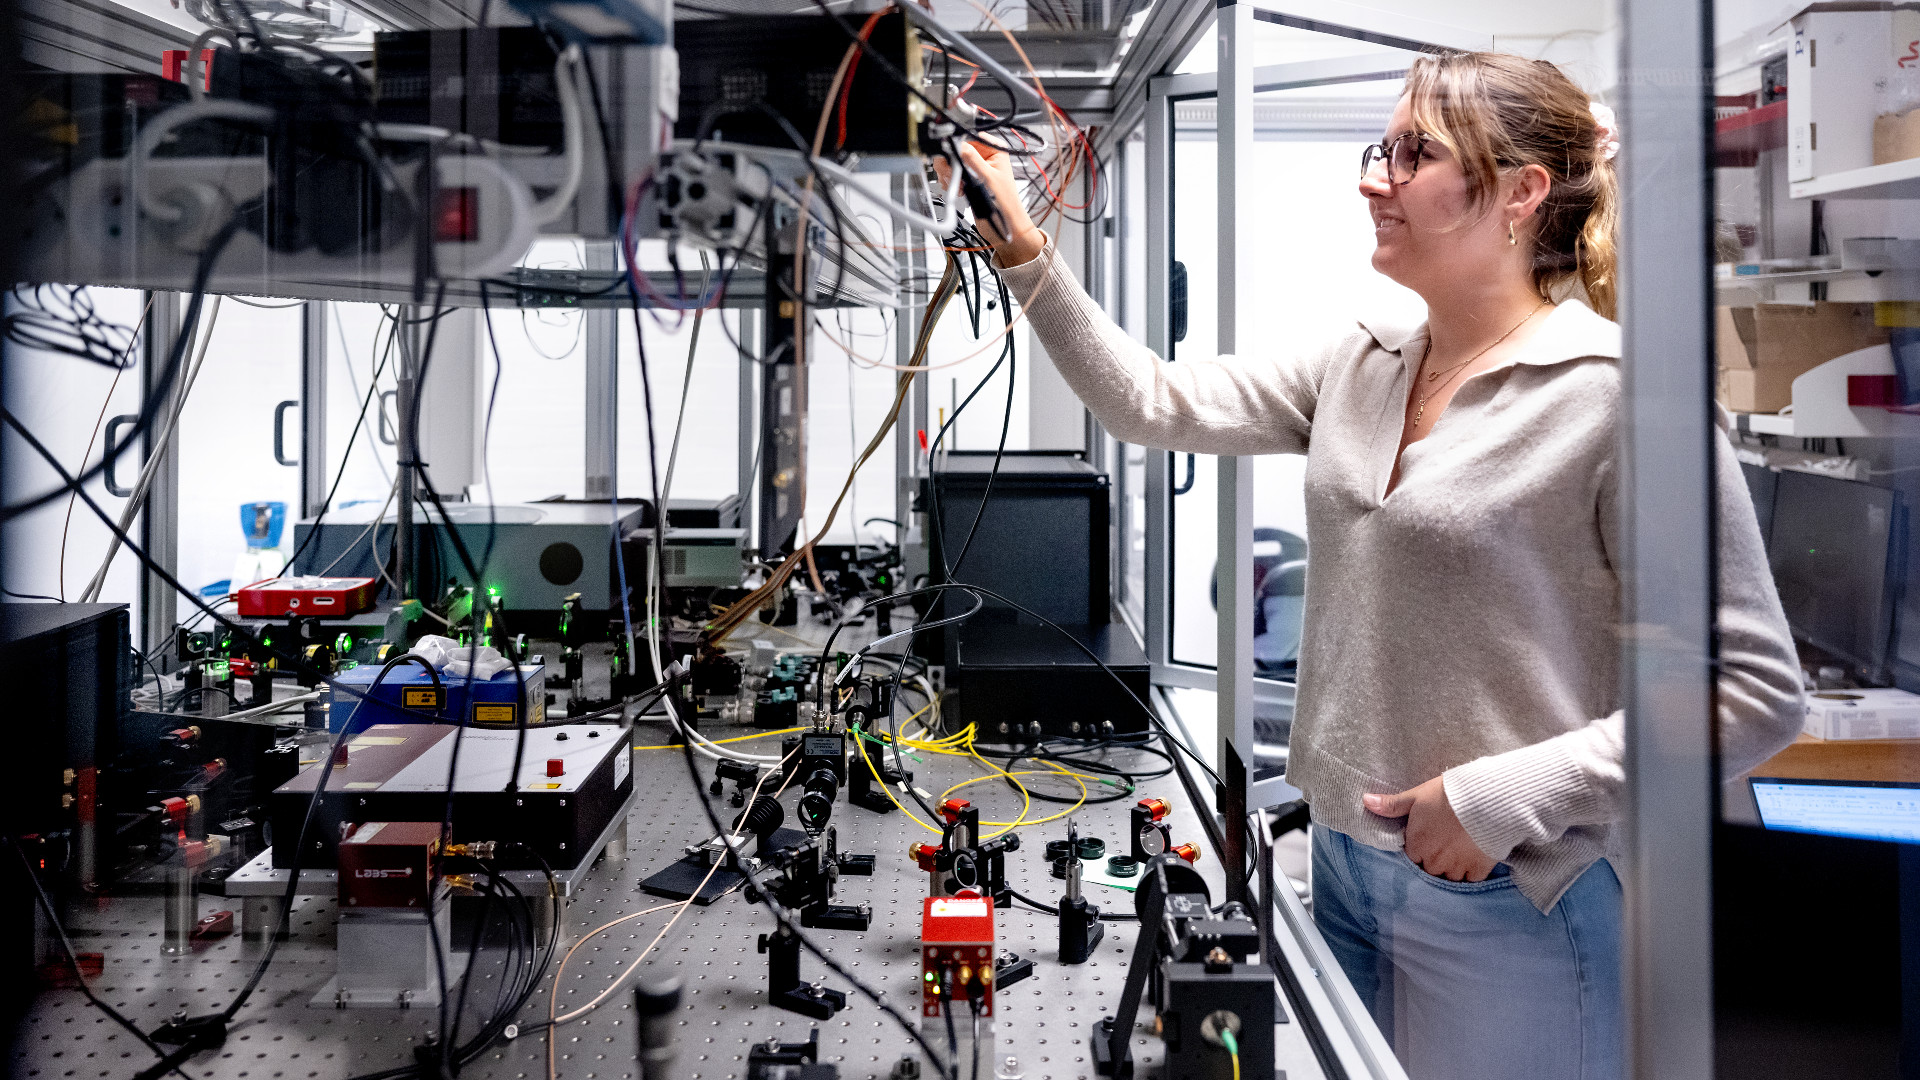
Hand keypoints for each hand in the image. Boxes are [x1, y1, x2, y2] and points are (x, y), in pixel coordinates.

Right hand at [932, 140, 1044, 264]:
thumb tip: (957, 144)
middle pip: (958, 147)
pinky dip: (950, 179)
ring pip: (952, 159)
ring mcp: (976, 165)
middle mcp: (985, 154)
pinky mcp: (968, 176)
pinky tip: (957, 188)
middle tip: (951, 175)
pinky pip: (952, 171)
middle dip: (951, 162)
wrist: (1004, 224)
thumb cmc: (1005, 203)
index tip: (950, 157)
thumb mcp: (987, 177)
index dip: (958, 145)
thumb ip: (972, 159)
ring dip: (949, 172)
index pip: (970, 136)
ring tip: (956, 185)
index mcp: (995, 148)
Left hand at [1363, 777, 1498, 882]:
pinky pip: (1471, 880)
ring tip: (1458, 854)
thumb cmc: (1448, 795)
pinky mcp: (1478, 869)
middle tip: (1444, 847)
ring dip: (1452, 869)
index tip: (1427, 842)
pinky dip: (1471, 873)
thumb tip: (1365, 801)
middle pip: (1430, 871)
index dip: (1419, 850)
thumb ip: (1391, 804)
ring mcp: (1457, 867)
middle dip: (1434, 862)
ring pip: (1450, 878)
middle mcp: (1434, 861)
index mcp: (1417, 845)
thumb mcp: (1416, 796)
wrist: (1485, 799)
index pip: (1412, 858)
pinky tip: (1473, 861)